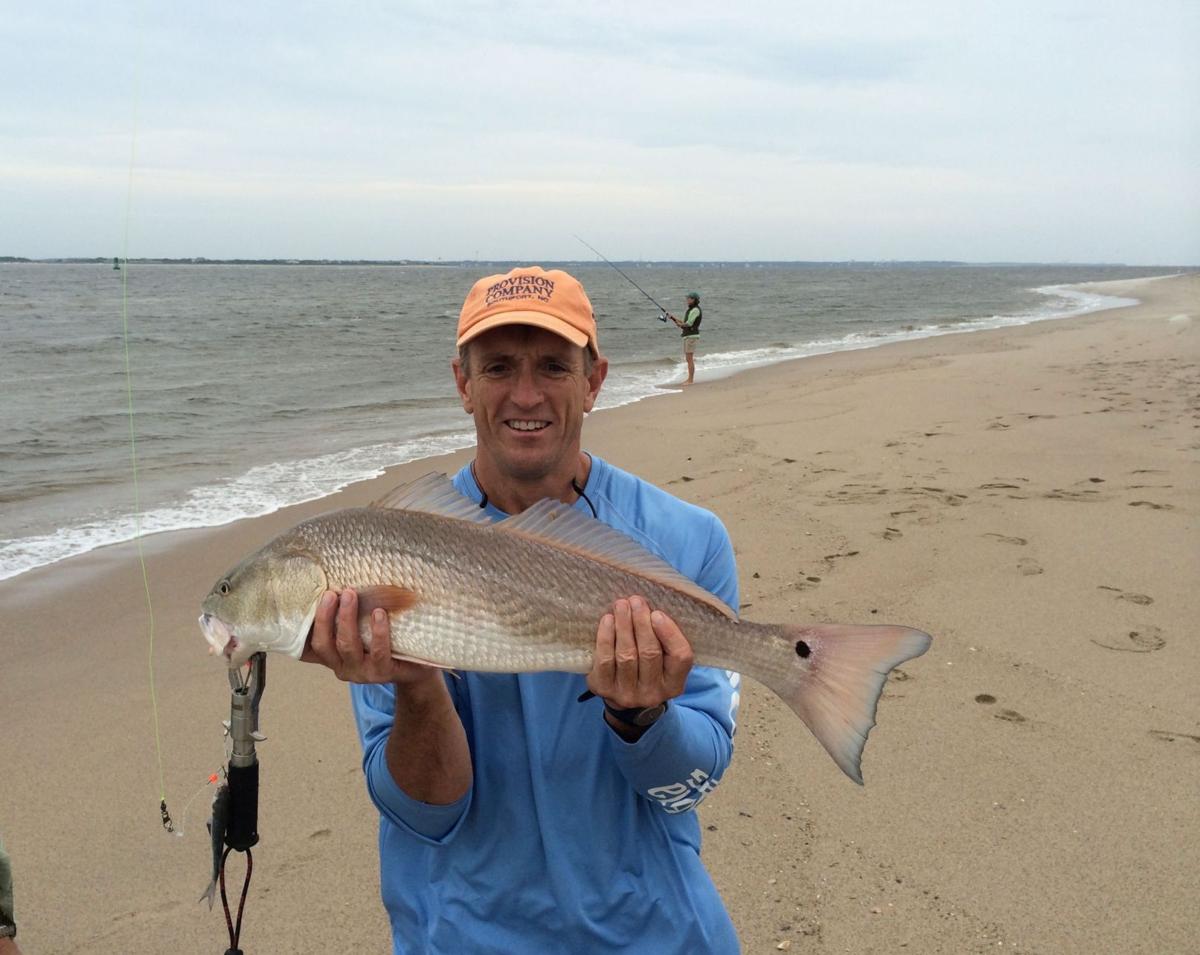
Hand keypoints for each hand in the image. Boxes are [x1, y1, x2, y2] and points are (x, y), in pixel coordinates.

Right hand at [302, 589, 434, 685]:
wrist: (416, 668)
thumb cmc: (385, 644)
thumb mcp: (362, 631)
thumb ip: (349, 616)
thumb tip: (337, 582)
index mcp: (333, 656)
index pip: (308, 646)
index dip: (301, 628)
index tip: (302, 601)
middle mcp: (342, 666)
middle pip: (323, 644)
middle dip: (324, 617)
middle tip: (331, 593)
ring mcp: (362, 672)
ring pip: (347, 646)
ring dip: (347, 619)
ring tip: (351, 594)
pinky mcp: (383, 673)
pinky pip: (379, 652)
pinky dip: (378, 631)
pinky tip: (379, 613)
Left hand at [586, 596, 693, 709]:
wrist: (621, 697)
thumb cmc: (647, 668)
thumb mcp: (664, 660)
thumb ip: (665, 640)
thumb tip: (650, 608)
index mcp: (674, 685)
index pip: (681, 657)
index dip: (669, 633)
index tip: (657, 613)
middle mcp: (653, 693)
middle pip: (650, 653)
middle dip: (642, 623)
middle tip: (636, 601)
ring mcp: (627, 694)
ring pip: (626, 655)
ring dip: (624, 626)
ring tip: (621, 605)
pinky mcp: (604, 689)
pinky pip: (605, 660)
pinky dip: (606, 637)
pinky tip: (607, 620)